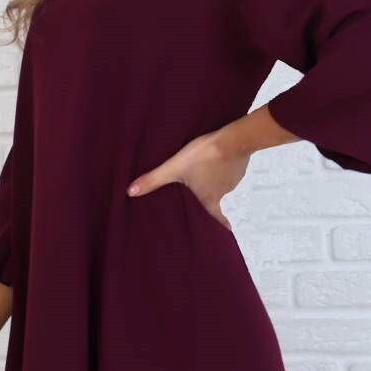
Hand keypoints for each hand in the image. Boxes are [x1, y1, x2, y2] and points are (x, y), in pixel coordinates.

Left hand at [126, 131, 249, 229]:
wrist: (232, 140)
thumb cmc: (204, 156)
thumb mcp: (174, 168)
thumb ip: (154, 179)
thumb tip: (131, 192)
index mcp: (209, 198)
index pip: (215, 216)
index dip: (220, 223)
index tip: (226, 230)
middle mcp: (223, 192)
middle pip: (215, 196)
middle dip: (209, 194)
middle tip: (204, 191)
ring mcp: (233, 179)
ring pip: (221, 181)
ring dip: (215, 177)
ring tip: (206, 167)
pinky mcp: (239, 165)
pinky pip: (230, 168)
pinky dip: (223, 165)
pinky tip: (217, 157)